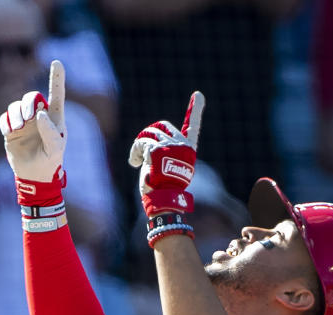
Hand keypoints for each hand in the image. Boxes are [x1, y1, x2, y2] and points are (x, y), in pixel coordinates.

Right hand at [0, 60, 66, 202]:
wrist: (35, 177)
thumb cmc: (50, 162)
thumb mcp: (55, 149)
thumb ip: (50, 132)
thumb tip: (40, 114)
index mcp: (54, 118)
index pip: (56, 94)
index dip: (56, 78)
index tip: (57, 62)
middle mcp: (38, 116)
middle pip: (31, 97)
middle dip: (28, 103)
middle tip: (29, 117)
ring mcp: (24, 122)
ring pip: (15, 106)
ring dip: (16, 114)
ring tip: (18, 128)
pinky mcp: (11, 130)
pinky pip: (4, 119)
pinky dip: (6, 122)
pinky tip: (10, 132)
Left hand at [129, 91, 203, 219]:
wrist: (163, 201)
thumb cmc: (164, 189)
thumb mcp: (169, 169)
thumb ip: (166, 153)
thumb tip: (148, 146)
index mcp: (188, 150)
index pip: (193, 128)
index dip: (195, 111)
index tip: (198, 95)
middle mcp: (181, 146)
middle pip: (161, 126)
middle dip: (148, 135)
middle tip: (141, 150)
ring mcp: (169, 147)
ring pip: (148, 134)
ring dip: (139, 146)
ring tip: (137, 161)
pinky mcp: (156, 150)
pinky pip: (141, 143)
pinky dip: (134, 152)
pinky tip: (134, 163)